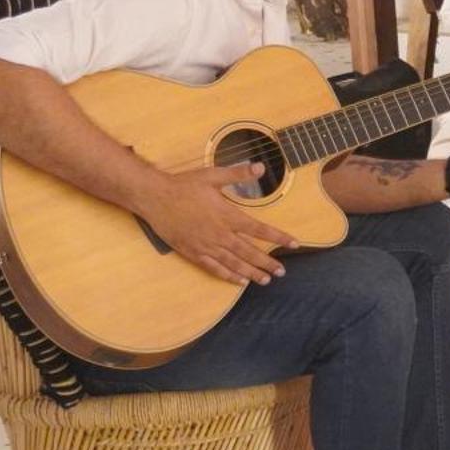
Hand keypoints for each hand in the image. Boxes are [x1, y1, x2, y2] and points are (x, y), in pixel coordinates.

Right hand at [138, 163, 296, 285]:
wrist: (155, 198)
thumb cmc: (184, 185)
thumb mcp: (212, 176)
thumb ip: (237, 174)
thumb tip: (260, 167)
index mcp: (228, 215)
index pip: (259, 229)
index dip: (278, 237)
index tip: (294, 243)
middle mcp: (220, 234)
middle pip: (249, 251)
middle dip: (267, 262)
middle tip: (282, 271)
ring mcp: (206, 245)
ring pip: (234, 263)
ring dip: (251, 272)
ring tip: (265, 280)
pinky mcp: (193, 252)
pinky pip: (214, 267)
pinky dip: (228, 275)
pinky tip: (239, 281)